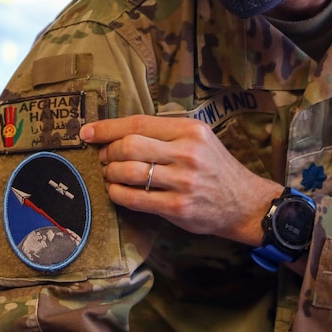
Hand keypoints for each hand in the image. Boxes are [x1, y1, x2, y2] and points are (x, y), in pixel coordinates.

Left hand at [80, 115, 279, 245]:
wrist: (244, 202)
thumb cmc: (214, 168)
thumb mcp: (198, 139)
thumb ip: (164, 133)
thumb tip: (117, 133)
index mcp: (190, 130)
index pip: (138, 124)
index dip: (107, 128)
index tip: (87, 132)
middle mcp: (187, 153)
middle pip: (129, 146)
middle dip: (108, 152)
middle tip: (104, 158)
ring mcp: (183, 181)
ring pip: (129, 172)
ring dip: (110, 173)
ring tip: (110, 175)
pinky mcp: (178, 207)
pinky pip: (134, 198)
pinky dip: (117, 193)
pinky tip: (116, 191)